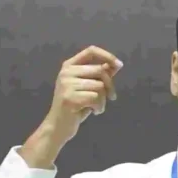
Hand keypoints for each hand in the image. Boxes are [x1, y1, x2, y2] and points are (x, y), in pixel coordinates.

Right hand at [28, 46, 120, 160]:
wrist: (58, 127)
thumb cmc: (75, 107)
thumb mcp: (87, 88)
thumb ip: (99, 76)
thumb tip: (115, 65)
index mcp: (69, 66)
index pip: (90, 51)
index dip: (107, 56)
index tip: (119, 64)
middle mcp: (66, 72)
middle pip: (100, 71)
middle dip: (110, 86)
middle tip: (111, 97)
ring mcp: (66, 84)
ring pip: (100, 86)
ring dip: (104, 100)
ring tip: (96, 107)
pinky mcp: (70, 98)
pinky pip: (96, 98)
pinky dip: (100, 107)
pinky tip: (93, 112)